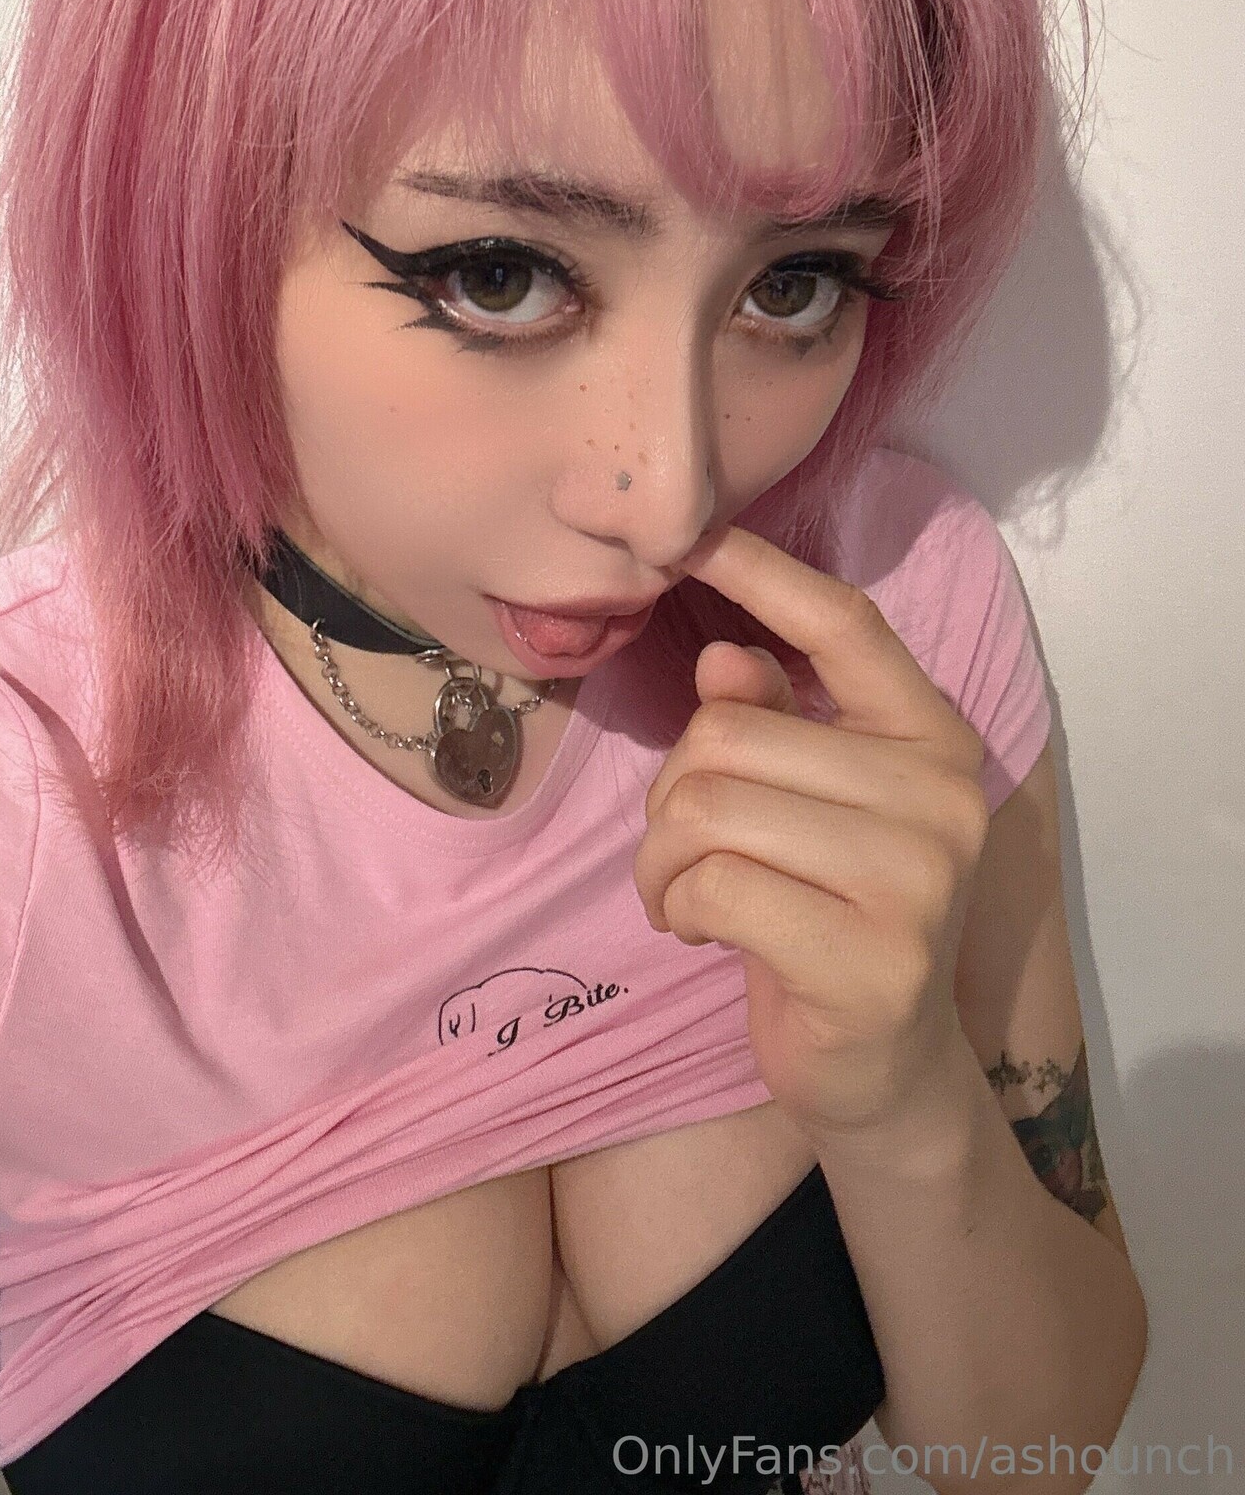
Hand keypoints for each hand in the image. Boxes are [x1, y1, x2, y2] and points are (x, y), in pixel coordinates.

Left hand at [636, 521, 991, 1144]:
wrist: (882, 1069)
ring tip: (686, 891)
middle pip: (732, 730)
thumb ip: (773, 721)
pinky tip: (701, 930)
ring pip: (709, 807)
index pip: (846, 625)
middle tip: (684, 851)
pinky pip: (713, 885)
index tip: (688, 535)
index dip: (762, 573)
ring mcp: (917, 880)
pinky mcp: (871, 961)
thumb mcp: (801, 804)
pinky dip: (676, 906)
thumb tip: (723, 657)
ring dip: (662, 858)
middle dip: (672, 793)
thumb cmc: (826, 911)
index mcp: (931, 736)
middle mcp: (941, 795)